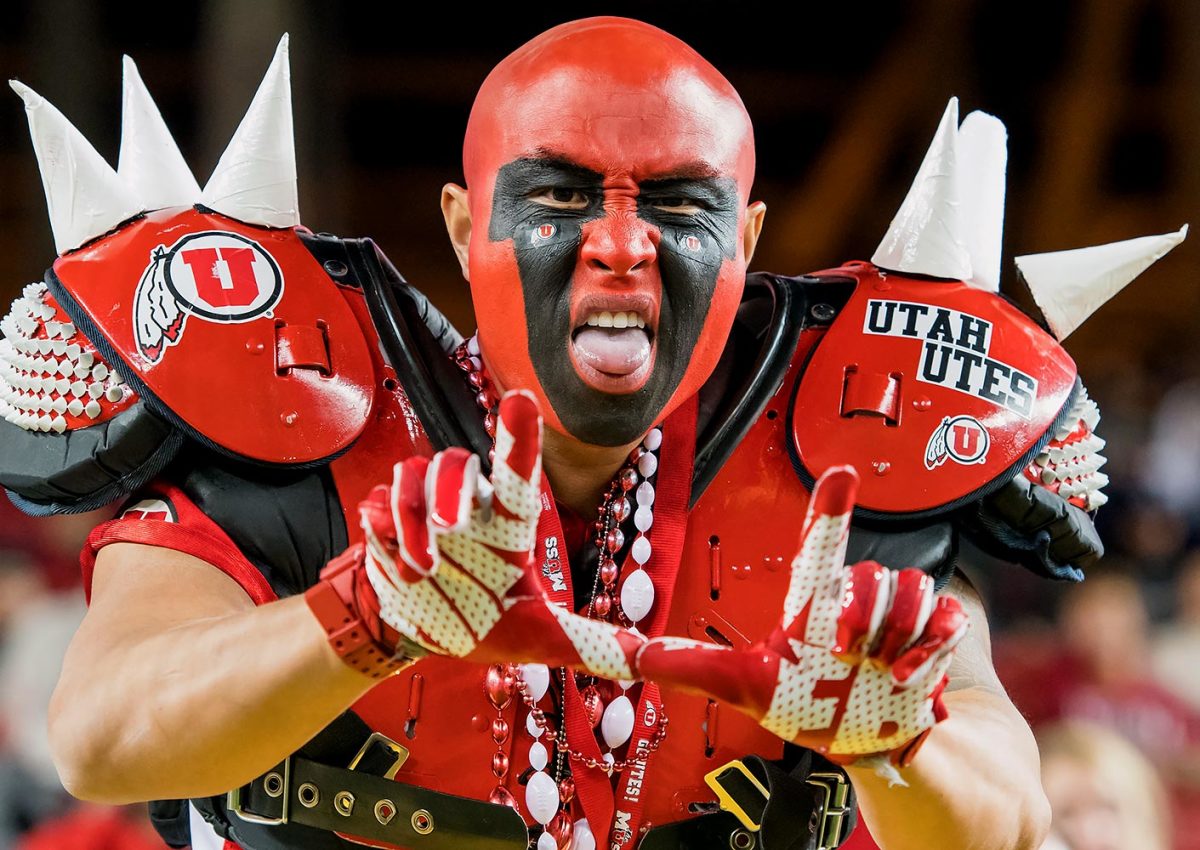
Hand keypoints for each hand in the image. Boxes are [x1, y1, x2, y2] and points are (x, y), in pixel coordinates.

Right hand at [357, 389, 643, 677]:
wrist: (421, 632)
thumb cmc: (491, 622)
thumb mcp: (549, 640)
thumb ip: (603, 647)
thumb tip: (656, 663)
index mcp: (510, 524)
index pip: (519, 472)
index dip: (519, 436)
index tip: (521, 399)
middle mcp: (469, 506)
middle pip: (456, 462)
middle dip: (450, 486)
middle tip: (450, 527)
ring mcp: (424, 508)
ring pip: (414, 474)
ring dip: (410, 518)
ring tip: (422, 566)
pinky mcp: (385, 518)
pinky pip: (378, 501)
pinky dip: (381, 531)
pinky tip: (395, 560)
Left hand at [635, 465, 967, 767]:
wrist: (863, 745)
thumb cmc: (801, 704)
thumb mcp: (740, 686)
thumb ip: (687, 667)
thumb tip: (627, 654)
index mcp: (812, 601)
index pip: (822, 544)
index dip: (831, 510)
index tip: (841, 474)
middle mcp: (857, 601)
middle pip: (872, 574)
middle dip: (862, 613)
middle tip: (843, 651)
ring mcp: (899, 620)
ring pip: (914, 591)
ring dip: (895, 635)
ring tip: (878, 672)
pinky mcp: (934, 642)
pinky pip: (949, 618)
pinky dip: (931, 648)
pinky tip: (908, 679)